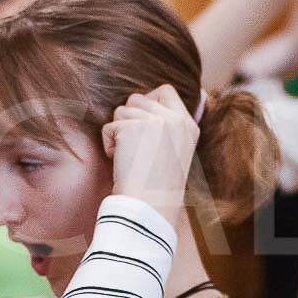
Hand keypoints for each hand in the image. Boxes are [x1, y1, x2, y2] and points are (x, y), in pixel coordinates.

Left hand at [101, 85, 200, 225]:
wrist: (150, 206)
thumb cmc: (158, 185)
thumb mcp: (175, 150)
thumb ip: (166, 125)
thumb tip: (140, 102)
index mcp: (188, 125)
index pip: (165, 91)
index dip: (148, 102)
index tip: (144, 126)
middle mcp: (175, 119)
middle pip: (137, 98)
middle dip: (129, 119)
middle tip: (138, 147)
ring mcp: (155, 122)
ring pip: (121, 111)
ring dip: (119, 133)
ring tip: (132, 156)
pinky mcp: (132, 128)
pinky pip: (108, 127)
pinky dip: (109, 145)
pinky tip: (122, 161)